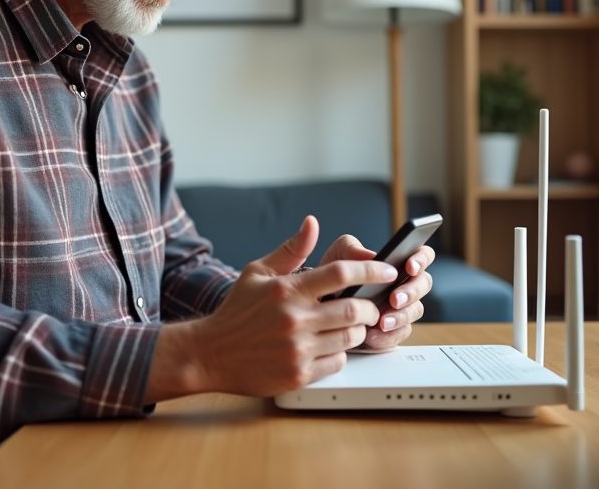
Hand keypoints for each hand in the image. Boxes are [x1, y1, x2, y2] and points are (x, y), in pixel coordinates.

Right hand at [146, 216, 399, 400]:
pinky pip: (338, 362)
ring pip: (351, 337)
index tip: (388, 271)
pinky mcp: (298, 374)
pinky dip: (340, 353)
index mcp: (287, 289)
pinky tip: (328, 346)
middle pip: (355, 309)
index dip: (372, 270)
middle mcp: (294, 319)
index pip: (341, 273)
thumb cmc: (236, 311)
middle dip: (370, 306)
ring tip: (348, 325)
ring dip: (357, 330)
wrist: (210, 353)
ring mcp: (297, 349)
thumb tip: (313, 223)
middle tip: (370, 306)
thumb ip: (291, 250)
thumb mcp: (258, 272)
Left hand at [319, 234, 434, 351]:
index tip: (410, 267)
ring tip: (383, 321)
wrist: (321, 304)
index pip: (422, 255)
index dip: (421, 259)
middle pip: (424, 284)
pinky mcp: (393, 329)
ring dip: (401, 316)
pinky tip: (372, 335)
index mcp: (396, 262)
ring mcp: (401, 307)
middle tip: (394, 298)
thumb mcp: (338, 256)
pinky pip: (400, 333)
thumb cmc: (335, 275)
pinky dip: (388, 336)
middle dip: (411, 291)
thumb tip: (373, 256)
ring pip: (416, 310)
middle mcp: (403, 284)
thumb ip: (353, 249)